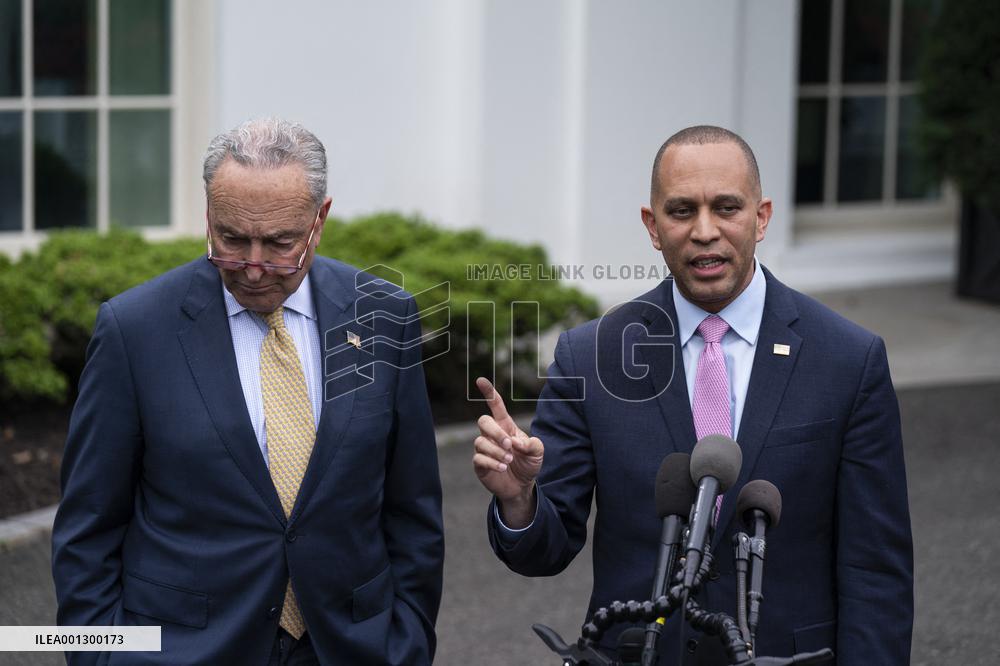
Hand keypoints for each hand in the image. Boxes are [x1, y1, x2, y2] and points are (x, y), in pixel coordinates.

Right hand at [472, 377, 543, 527]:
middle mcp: (492, 435)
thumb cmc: (528, 464)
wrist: (522, 486)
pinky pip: (478, 458)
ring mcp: (484, 448)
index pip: (495, 406)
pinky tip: (503, 467)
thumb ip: (532, 444)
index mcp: (506, 426)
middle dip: (495, 432)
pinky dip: (492, 462)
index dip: (489, 393)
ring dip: (496, 451)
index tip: (480, 380)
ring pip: (480, 441)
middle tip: (509, 445)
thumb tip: (515, 443)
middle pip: (483, 421)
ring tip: (509, 460)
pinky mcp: (479, 463)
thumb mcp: (538, 452)